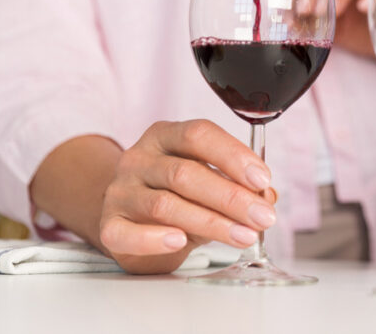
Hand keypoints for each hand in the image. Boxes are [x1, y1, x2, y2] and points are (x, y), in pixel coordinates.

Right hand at [99, 119, 276, 273]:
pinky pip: (128, 233)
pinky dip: (155, 239)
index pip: (198, 134)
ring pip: (166, 205)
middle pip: (185, 173)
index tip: (262, 179)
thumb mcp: (208, 182)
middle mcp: (139, 158)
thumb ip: (237, 185)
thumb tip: (266, 197)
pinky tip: (180, 241)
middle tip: (262, 216)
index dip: (233, 155)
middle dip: (231, 197)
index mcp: (165, 136)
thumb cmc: (177, 194)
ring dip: (211, 223)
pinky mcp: (109, 225)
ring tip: (244, 235)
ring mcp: (120, 191)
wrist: (131, 217)